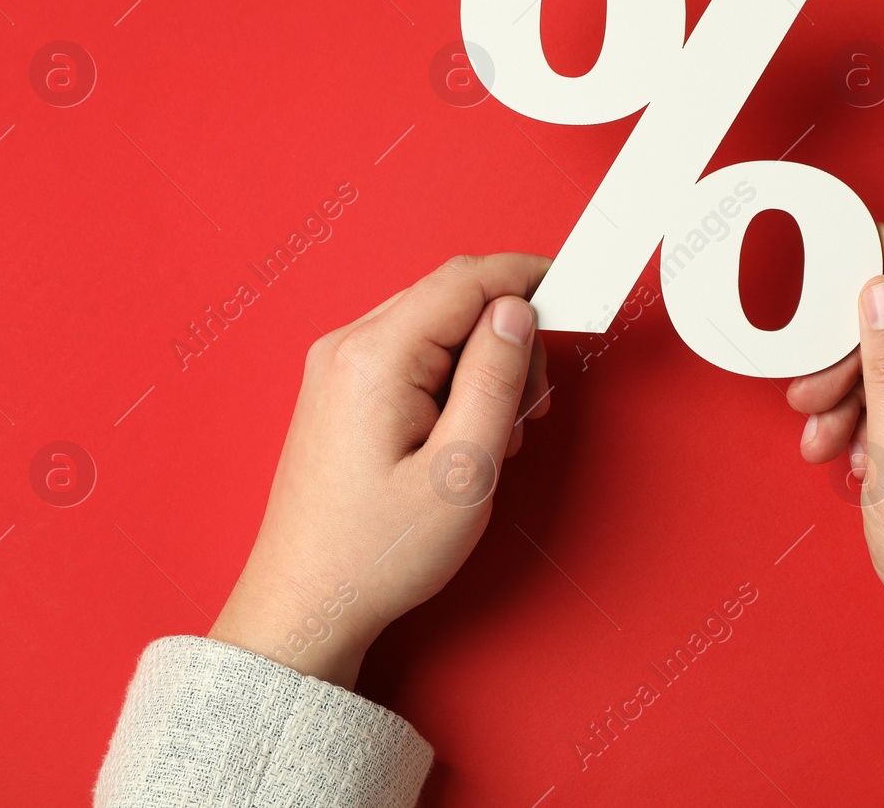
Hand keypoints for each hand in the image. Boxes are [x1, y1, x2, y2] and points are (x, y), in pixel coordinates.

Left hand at [208, 253, 551, 689]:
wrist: (307, 604)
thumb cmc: (377, 553)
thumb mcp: (462, 471)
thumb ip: (494, 380)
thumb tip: (515, 311)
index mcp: (374, 358)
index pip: (466, 281)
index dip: (527, 279)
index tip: (575, 292)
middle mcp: (347, 347)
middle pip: (451, 298)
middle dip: (508, 336)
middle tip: (533, 404)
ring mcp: (338, 367)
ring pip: (435, 327)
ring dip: (483, 364)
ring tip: (497, 434)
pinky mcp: (341, 391)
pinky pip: (411, 355)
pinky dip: (452, 380)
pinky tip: (464, 435)